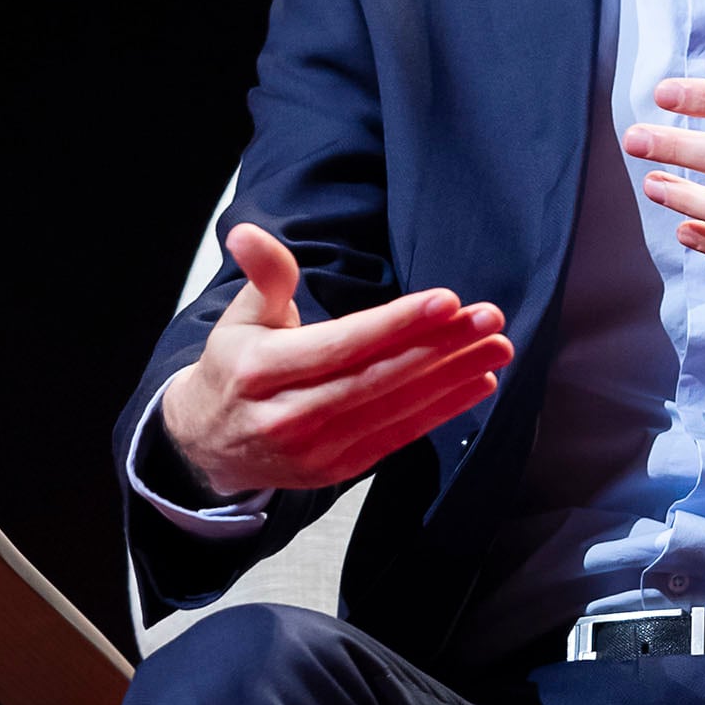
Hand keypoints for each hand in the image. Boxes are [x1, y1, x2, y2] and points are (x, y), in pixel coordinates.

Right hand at [160, 223, 513, 493]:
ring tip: (496, 347)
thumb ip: (263, 277)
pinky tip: (477, 384)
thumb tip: (247, 233)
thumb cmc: (235, 368)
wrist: (208, 445)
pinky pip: (398, 437)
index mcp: (262, 370)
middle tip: (489, 319)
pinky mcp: (336, 470)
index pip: (342, 344)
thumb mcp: (240, 317)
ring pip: (394, 409)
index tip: (447, 300)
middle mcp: (289, 415)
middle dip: (440, 347)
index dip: (397, 324)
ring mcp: (314, 450)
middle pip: (376, 378)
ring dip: (452, 378)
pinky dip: (441, 411)